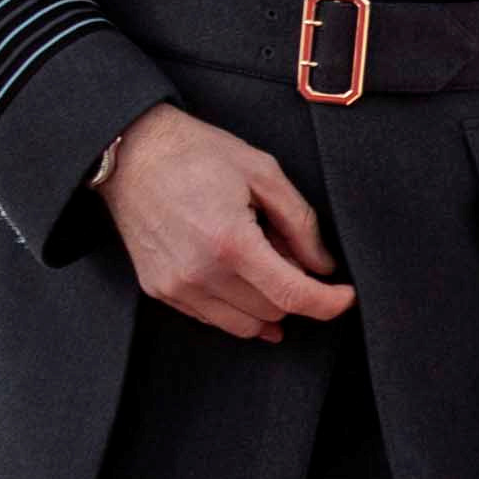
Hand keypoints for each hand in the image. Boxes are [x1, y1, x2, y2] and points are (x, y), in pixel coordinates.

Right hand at [91, 102, 354, 339]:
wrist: (132, 153)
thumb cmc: (197, 153)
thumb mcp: (263, 172)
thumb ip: (301, 223)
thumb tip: (324, 266)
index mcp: (231, 242)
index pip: (293, 296)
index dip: (329, 303)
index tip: (346, 296)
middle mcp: (201, 274)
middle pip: (273, 312)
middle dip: (294, 290)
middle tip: (290, 252)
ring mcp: (177, 286)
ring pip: (245, 325)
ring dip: (266, 304)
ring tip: (262, 261)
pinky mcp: (160, 290)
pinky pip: (213, 319)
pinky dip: (236, 307)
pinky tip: (239, 276)